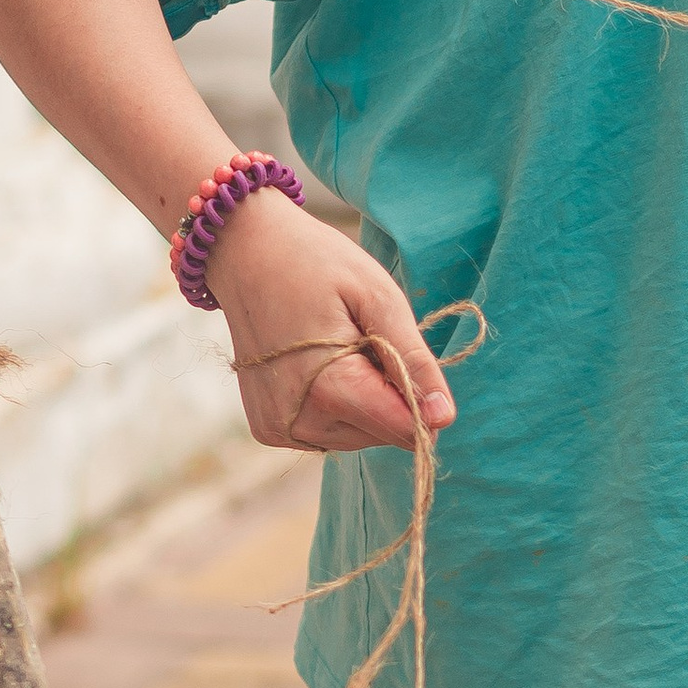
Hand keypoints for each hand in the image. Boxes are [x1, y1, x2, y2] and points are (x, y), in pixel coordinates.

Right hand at [205, 189, 456, 452]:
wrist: (244, 251)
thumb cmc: (316, 264)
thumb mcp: (378, 299)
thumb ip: (413, 362)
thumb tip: (443, 419)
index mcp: (328, 391)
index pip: (404, 430)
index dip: (421, 399)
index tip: (403, 355)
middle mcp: (298, 422)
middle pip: (383, 434)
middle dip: (388, 392)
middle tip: (361, 337)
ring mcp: (278, 429)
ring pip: (359, 436)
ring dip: (364, 399)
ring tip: (337, 345)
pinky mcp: (270, 429)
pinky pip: (329, 431)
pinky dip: (337, 404)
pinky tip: (319, 362)